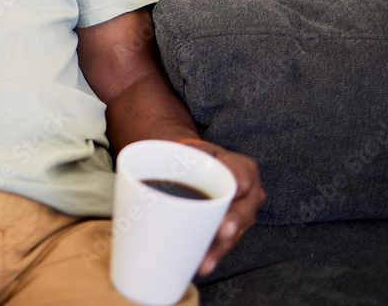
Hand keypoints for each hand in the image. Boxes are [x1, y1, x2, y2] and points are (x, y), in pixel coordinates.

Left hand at [178, 138, 265, 276]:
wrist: (189, 168)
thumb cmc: (192, 157)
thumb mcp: (190, 149)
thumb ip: (183, 156)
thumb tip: (166, 168)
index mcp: (241, 168)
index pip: (243, 173)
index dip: (240, 180)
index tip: (238, 186)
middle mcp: (248, 194)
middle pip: (243, 209)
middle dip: (233, 222)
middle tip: (224, 231)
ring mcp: (240, 215)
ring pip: (233, 233)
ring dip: (219, 248)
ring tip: (205, 260)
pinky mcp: (228, 232)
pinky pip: (222, 245)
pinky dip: (210, 255)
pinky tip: (200, 264)